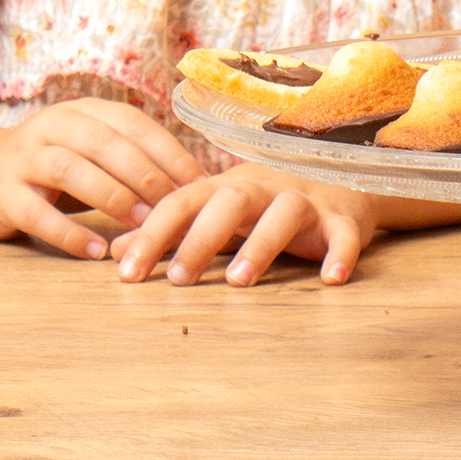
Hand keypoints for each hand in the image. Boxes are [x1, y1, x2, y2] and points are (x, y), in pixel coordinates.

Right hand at [0, 99, 202, 259]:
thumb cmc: (53, 167)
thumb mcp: (90, 150)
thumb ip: (132, 158)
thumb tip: (197, 182)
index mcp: (82, 111)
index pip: (133, 123)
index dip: (169, 151)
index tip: (200, 182)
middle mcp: (52, 126)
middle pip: (105, 143)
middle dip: (145, 175)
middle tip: (175, 206)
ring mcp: (23, 158)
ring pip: (72, 171)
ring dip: (112, 198)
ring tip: (142, 225)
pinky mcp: (1, 194)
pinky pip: (37, 214)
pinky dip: (69, 233)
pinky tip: (95, 252)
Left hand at [113, 170, 373, 285]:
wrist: (343, 177)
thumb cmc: (266, 203)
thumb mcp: (217, 213)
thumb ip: (171, 233)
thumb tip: (116, 251)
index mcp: (227, 188)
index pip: (182, 202)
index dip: (154, 235)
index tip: (127, 273)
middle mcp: (264, 188)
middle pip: (230, 202)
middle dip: (202, 239)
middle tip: (178, 279)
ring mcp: (307, 201)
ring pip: (284, 214)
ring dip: (261, 245)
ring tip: (241, 281)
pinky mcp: (344, 219)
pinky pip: (344, 234)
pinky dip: (340, 253)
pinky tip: (331, 279)